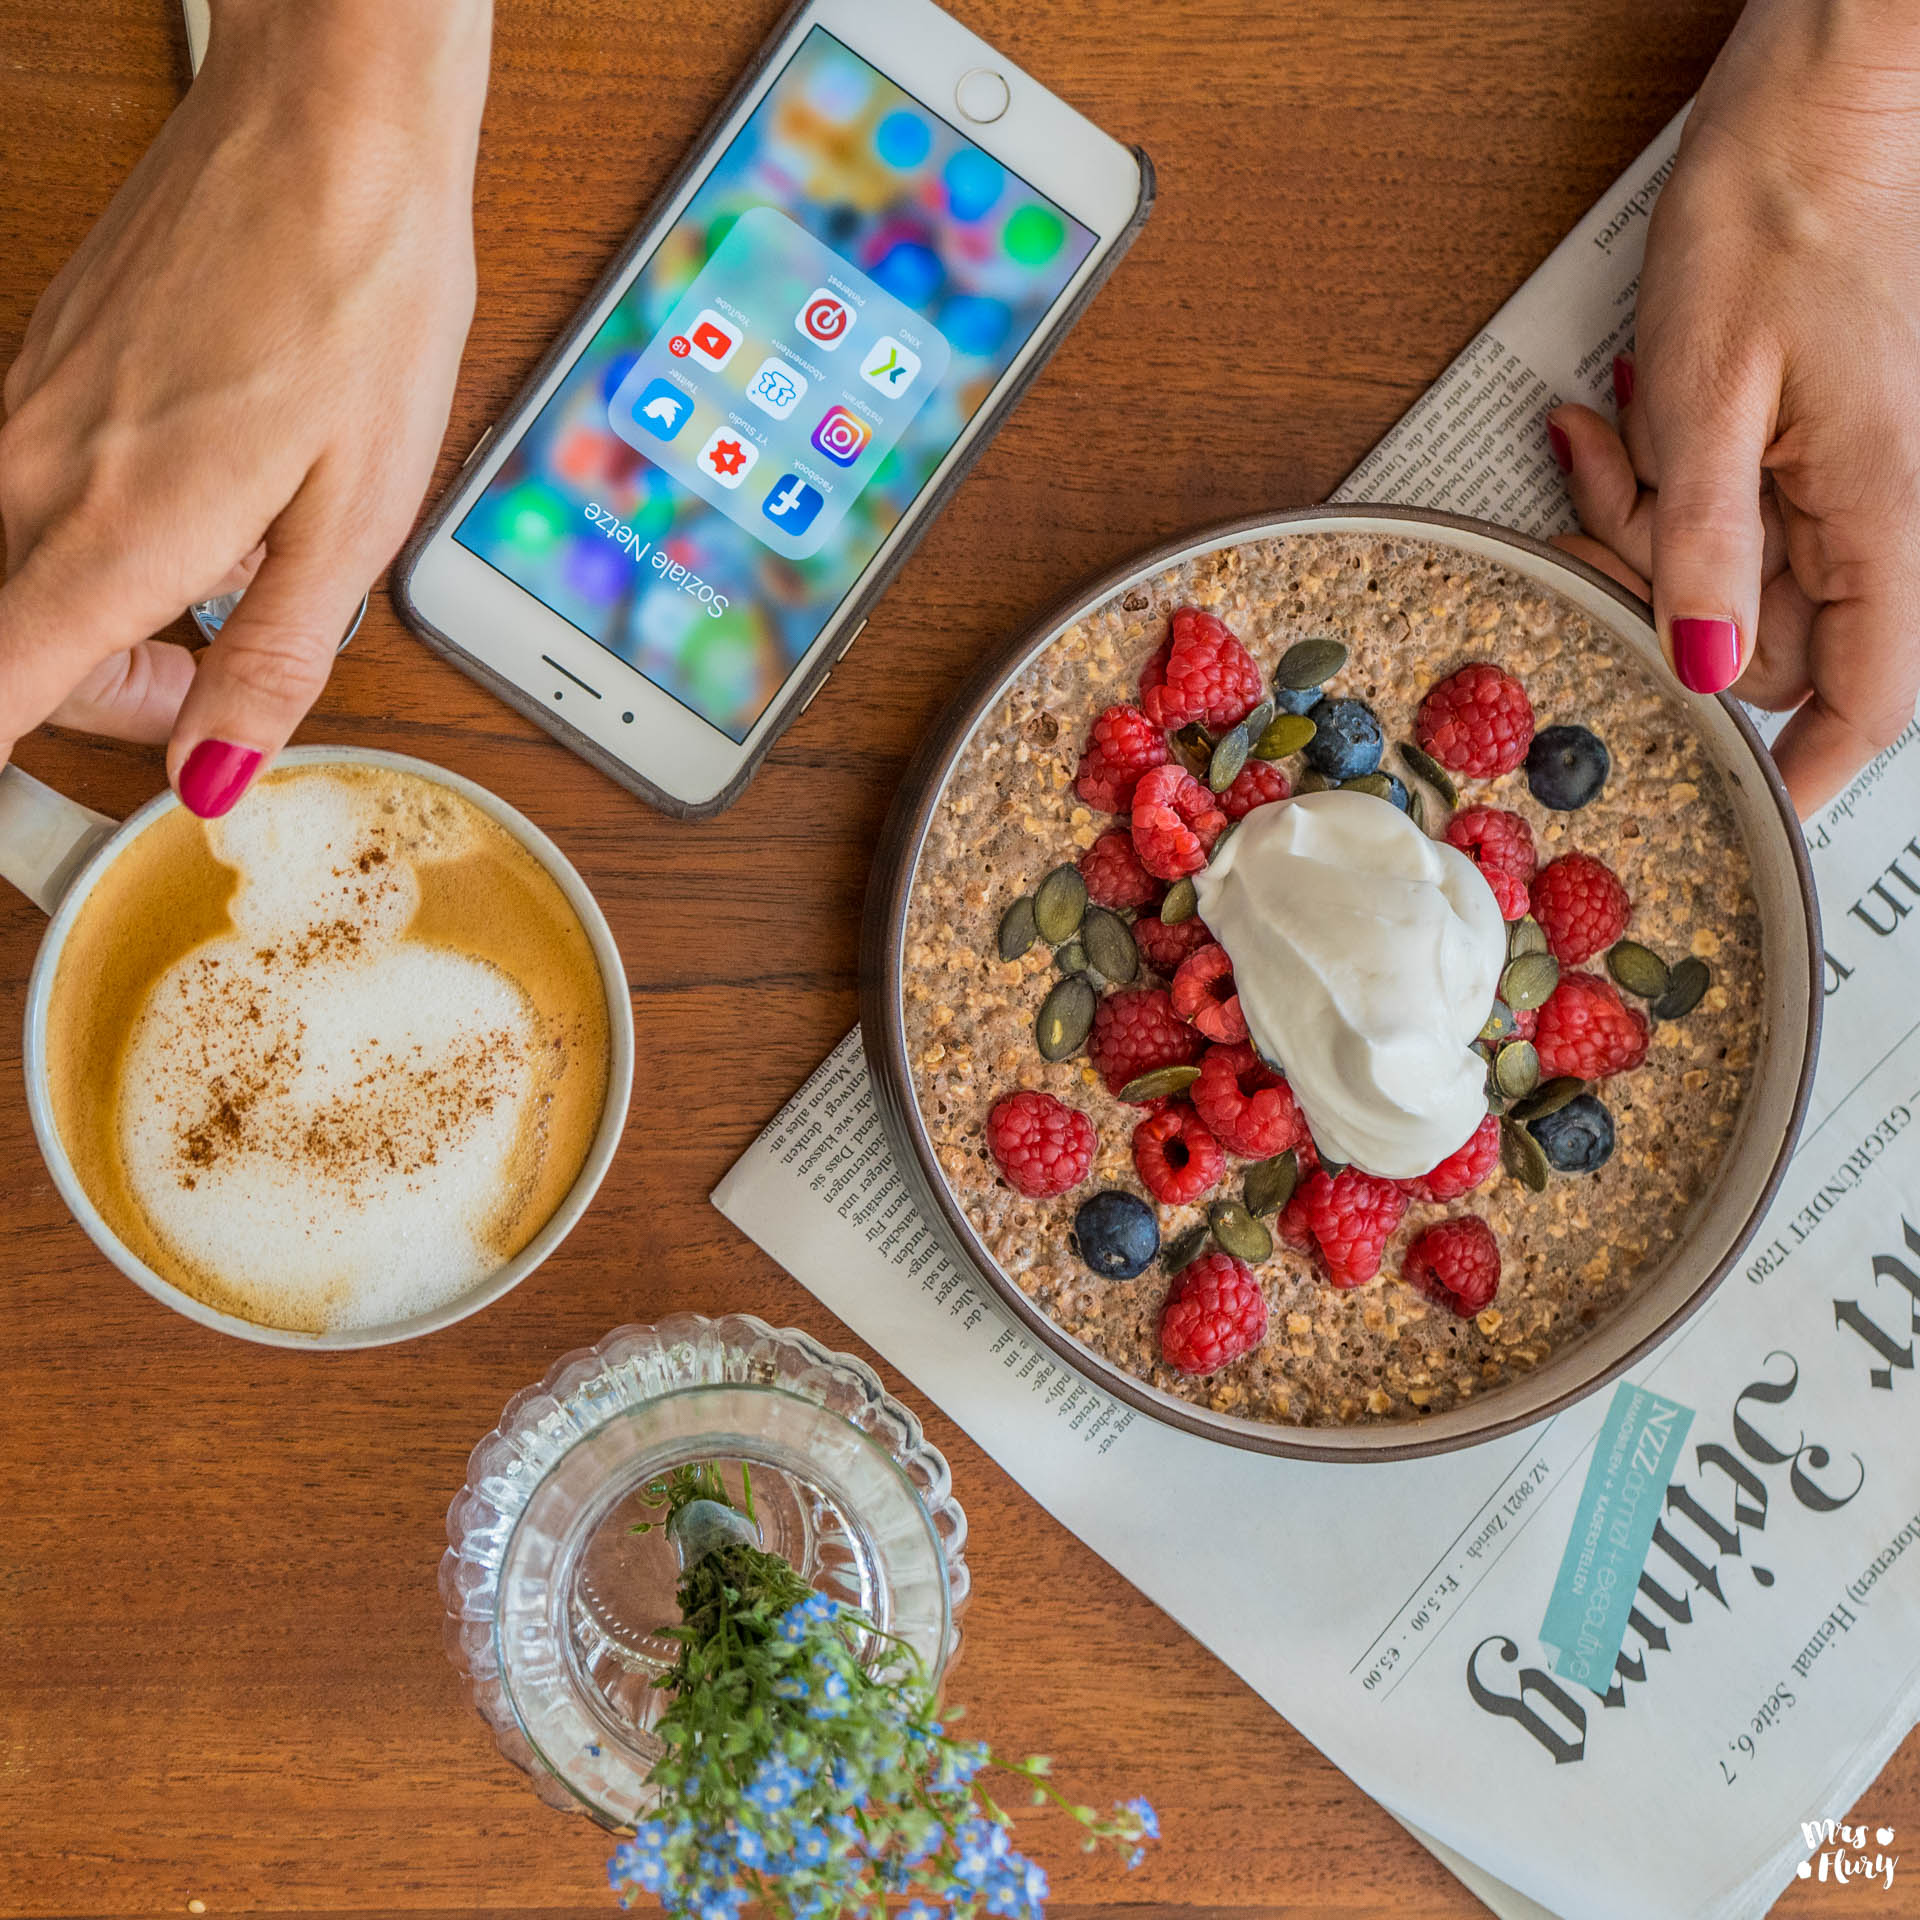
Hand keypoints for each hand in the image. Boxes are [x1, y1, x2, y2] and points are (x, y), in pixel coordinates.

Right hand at [0, 0, 489, 814]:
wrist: (329, 131)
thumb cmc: (360, 306)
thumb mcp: (355, 521)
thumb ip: (271, 664)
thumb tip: (210, 779)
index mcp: (112, 534)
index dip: (9, 770)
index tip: (39, 810)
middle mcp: (33, 474)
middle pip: (18, 653)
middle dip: (111, 697)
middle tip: (225, 674)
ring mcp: (26, 413)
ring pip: (25, 574)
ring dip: (113, 613)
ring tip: (237, 563)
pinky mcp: (44, 368)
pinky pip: (41, 494)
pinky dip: (108, 532)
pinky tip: (206, 486)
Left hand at [1548, 0, 1919, 816]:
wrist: (1812, 106)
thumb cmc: (1784, 213)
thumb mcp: (1713, 395)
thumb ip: (1707, 545)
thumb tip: (1703, 667)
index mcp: (1880, 511)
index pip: (1869, 690)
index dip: (1813, 767)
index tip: (1752, 810)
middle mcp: (1871, 508)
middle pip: (1762, 639)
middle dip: (1662, 604)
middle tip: (1600, 527)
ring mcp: (1835, 479)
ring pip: (1723, 579)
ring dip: (1642, 538)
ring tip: (1606, 446)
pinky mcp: (1796, 447)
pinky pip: (1716, 514)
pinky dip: (1654, 492)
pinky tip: (1618, 430)